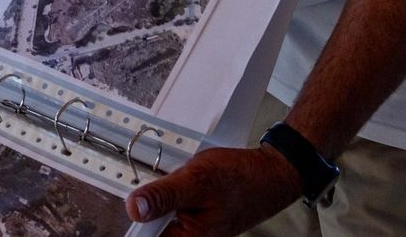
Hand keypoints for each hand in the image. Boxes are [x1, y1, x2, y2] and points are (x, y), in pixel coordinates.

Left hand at [127, 145, 301, 234]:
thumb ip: (163, 195)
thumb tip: (134, 207)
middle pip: (152, 229)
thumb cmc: (241, 178)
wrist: (271, 174)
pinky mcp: (198, 222)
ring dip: (163, 201)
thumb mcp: (196, 179)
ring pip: (163, 219)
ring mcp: (196, 232)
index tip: (137, 205)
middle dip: (151, 208)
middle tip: (167, 187)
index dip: (136, 223)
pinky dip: (175, 197)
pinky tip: (188, 185)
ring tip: (183, 183)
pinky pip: (175, 214)